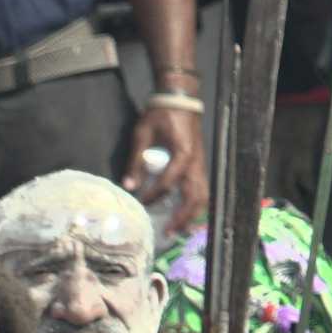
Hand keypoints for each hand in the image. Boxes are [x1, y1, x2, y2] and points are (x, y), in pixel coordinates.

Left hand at [124, 104, 206, 225]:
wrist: (180, 99)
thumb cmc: (160, 114)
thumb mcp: (142, 133)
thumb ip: (136, 160)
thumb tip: (129, 184)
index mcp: (182, 155)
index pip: (167, 184)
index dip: (153, 196)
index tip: (139, 204)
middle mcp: (195, 164)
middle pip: (194, 198)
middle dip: (182, 218)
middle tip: (168, 233)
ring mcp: (200, 165)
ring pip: (202, 196)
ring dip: (192, 214)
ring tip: (178, 229)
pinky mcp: (199, 165)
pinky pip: (202, 190)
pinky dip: (195, 205)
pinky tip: (184, 214)